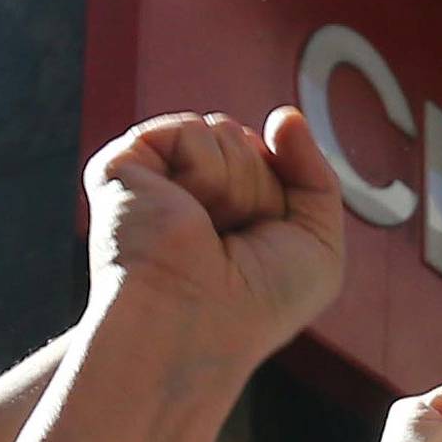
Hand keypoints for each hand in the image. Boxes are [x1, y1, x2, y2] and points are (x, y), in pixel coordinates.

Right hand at [83, 108, 345, 361]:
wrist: (199, 326)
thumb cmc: (255, 309)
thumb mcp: (318, 246)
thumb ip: (316, 175)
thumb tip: (284, 116)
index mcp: (221, 213)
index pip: (266, 158)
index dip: (278, 192)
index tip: (261, 242)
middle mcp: (182, 195)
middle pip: (246, 139)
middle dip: (257, 187)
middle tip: (230, 242)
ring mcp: (151, 180)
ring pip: (222, 130)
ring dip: (233, 185)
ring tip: (204, 232)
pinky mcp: (122, 167)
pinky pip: (190, 131)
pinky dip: (202, 171)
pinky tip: (181, 212)